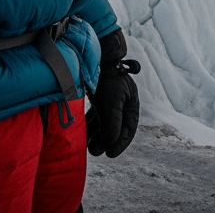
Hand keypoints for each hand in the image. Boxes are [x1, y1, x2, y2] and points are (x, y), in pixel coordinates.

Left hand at [86, 30, 139, 157]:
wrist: (95, 59)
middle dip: (106, 141)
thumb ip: (112, 122)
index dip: (121, 143)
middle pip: (115, 128)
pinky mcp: (99, 98)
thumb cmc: (108, 80)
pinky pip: (96, 117)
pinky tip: (84, 133)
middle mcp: (122, 104)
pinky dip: (91, 126)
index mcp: (131, 105)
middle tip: (96, 151)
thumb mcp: (112, 102)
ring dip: (97, 135)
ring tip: (88, 146)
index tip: (110, 154)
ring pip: (104, 123)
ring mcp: (110, 101)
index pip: (128, 129)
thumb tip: (111, 143)